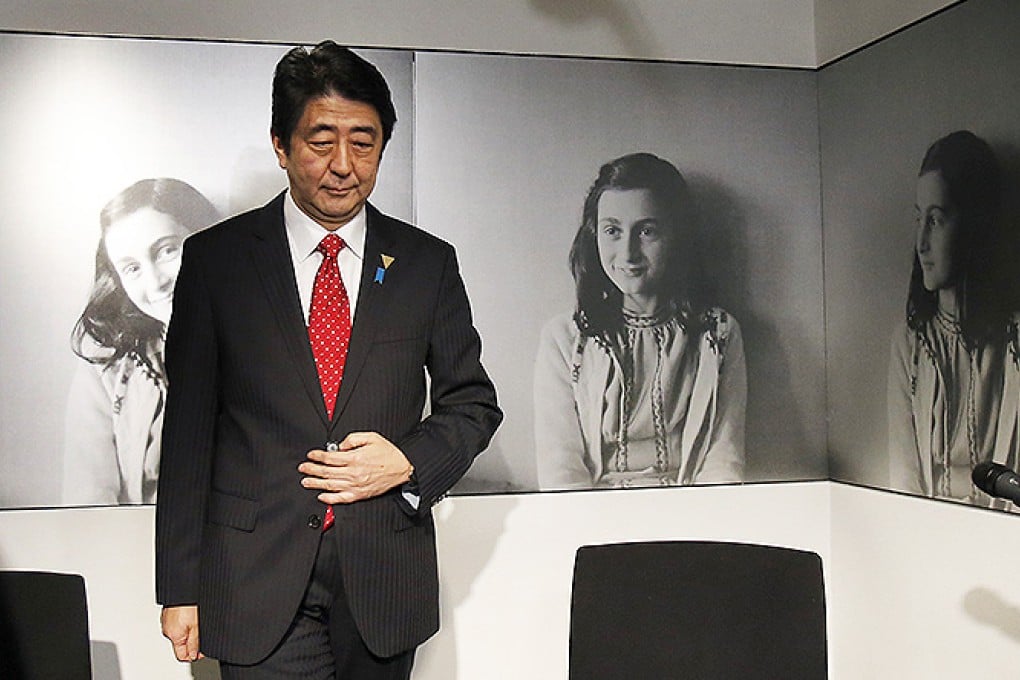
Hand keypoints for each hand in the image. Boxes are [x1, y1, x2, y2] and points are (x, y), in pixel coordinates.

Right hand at [161, 604, 201, 661]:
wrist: (182, 589)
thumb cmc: (188, 605)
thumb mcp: (196, 626)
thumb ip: (195, 643)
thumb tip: (194, 656)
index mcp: (174, 636)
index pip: (181, 656)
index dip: (193, 655)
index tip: (201, 651)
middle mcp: (168, 631)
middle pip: (181, 645)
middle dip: (191, 642)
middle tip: (200, 633)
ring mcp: (167, 623)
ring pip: (179, 634)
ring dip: (188, 631)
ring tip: (195, 621)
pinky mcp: (168, 615)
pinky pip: (176, 624)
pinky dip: (184, 623)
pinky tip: (190, 615)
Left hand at [299, 431, 413, 503]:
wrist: (402, 468)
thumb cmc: (388, 453)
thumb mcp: (371, 437)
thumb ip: (353, 439)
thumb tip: (340, 446)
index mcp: (355, 458)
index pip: (329, 458)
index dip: (317, 456)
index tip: (311, 455)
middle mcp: (353, 473)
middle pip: (326, 472)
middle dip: (312, 469)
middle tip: (303, 468)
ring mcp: (356, 485)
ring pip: (330, 486)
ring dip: (316, 484)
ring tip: (306, 482)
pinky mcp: (360, 494)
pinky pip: (341, 498)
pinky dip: (329, 498)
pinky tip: (321, 496)